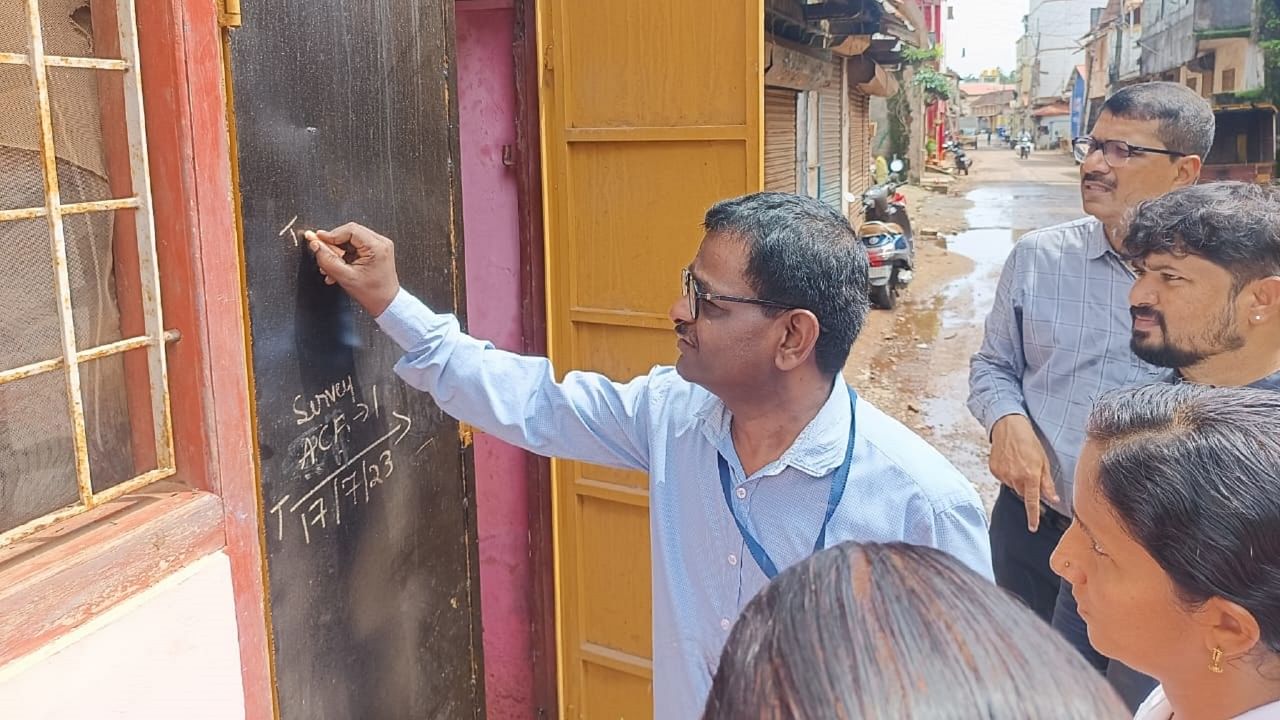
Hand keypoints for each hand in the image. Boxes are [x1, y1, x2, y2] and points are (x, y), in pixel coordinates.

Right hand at [306, 223, 400, 316]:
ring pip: (350, 240)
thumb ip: (327, 260)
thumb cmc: (373, 294)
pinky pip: (355, 247)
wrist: (386, 304)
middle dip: (333, 245)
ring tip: (329, 266)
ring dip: (337, 252)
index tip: (318, 239)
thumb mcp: (345, 277)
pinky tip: (337, 268)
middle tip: (322, 253)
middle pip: (349, 233)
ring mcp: (378, 246)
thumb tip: (315, 245)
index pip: (350, 230)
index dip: (331, 234)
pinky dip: (343, 255)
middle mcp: (380, 243)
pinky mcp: (375, 251)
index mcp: (377, 247)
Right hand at [989, 414, 1058, 531]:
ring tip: (1019, 462)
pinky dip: (1008, 474)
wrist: (1008, 427)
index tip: (1032, 527)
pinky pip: (1003, 479)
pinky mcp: (994, 470)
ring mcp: (1003, 474)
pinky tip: (1010, 461)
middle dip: (1028, 487)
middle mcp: (1015, 477)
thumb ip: (1047, 483)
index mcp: (1030, 476)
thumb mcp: (1043, 461)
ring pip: (1013, 486)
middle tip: (1029, 472)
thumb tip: (1053, 498)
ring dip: (1018, 480)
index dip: (1033, 516)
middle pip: (1023, 493)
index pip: (1032, 502)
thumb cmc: (1028, 441)